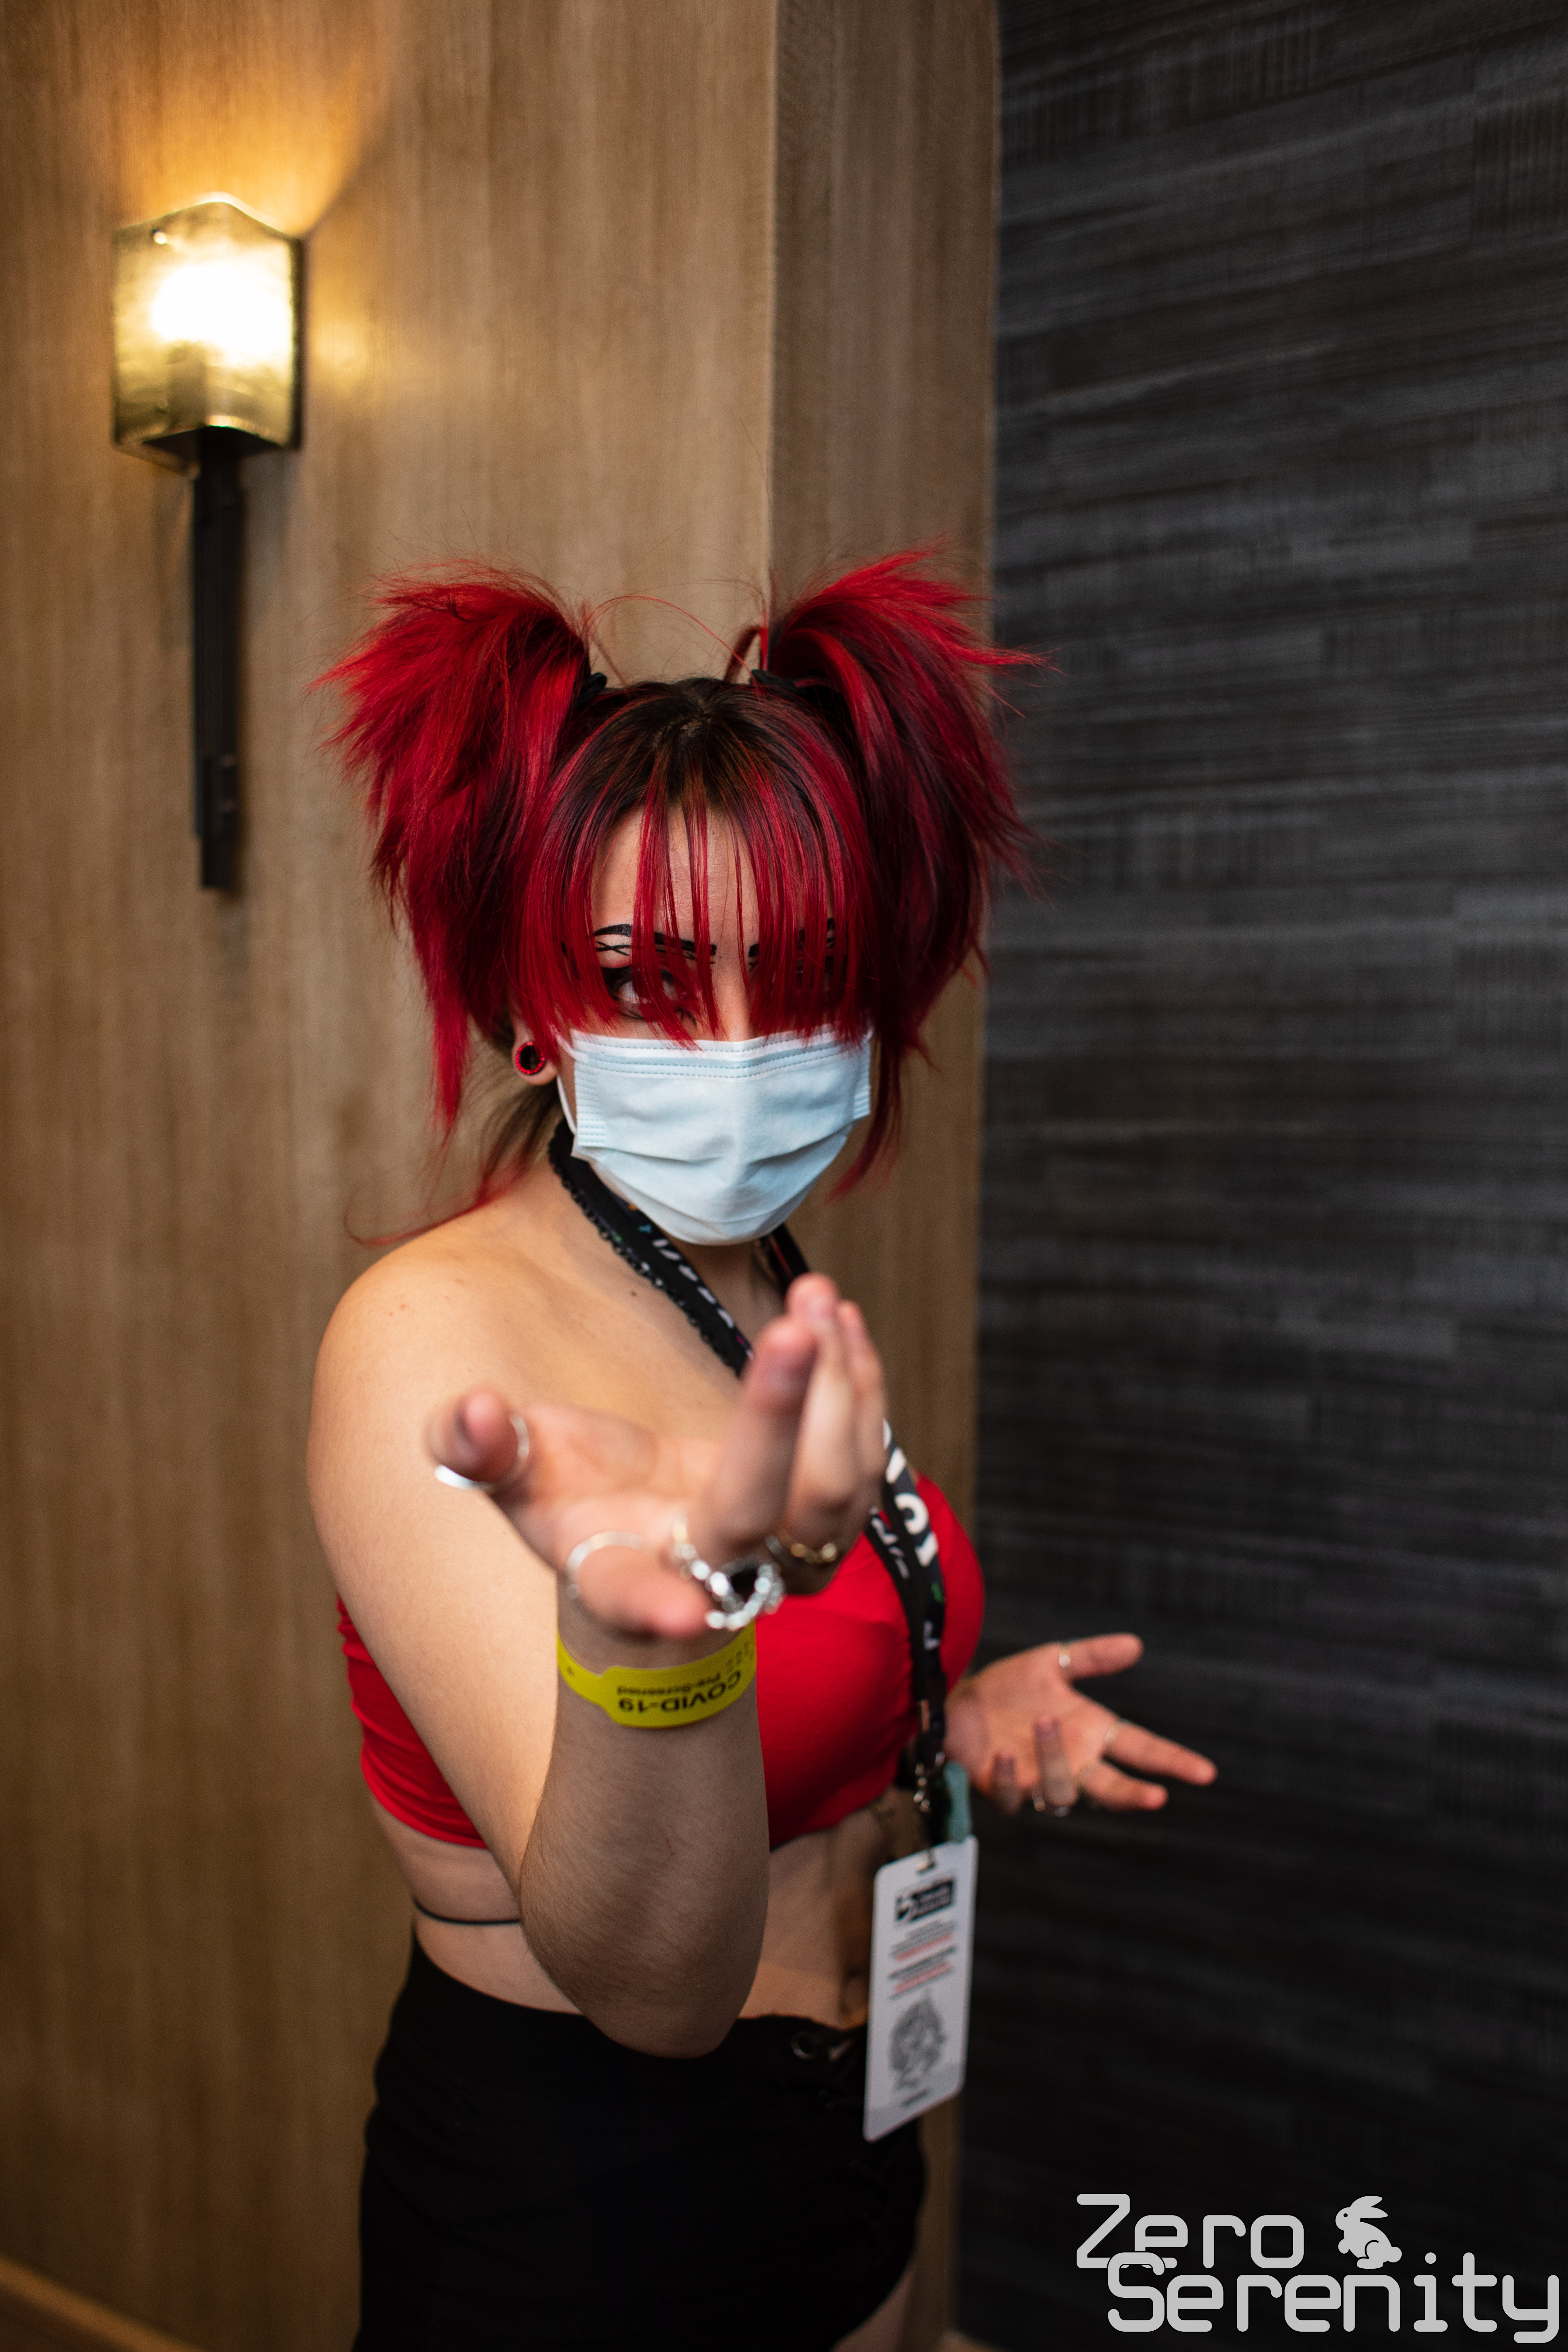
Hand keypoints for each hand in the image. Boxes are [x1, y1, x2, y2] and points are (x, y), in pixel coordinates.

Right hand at [425, 1275, 886, 1637]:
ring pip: (838, 1490)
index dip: (656, 1608)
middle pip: (764, 1513)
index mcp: (620, 1575)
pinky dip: (861, 1387)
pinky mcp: (830, 1523)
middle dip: (781, 1419)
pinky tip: (839, 1320)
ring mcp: (783, 1558)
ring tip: (815, 1297)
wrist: (647, 1533)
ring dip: (837, 1388)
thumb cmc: (573, 1498)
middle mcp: (714, 1577)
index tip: (686, 1615)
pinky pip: (866, 1461)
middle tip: (790, 1327)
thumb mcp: (515, 1472)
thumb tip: (471, 1413)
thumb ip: (482, 1447)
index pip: (637, 1598)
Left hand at [945, 1634, 1216, 1812]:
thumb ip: (1092, 1657)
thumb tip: (1136, 1644)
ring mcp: (1038, 1780)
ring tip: (1043, 1721)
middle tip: (1157, 1796)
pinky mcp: (1002, 1790)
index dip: (1172, 1761)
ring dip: (1055, 1759)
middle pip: (1112, 1787)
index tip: (1205, 1772)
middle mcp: (1072, 1762)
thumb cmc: (1010, 1688)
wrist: (959, 1703)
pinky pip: (1011, 1796)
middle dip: (1134, 1794)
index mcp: (1092, 1733)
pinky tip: (1005, 1754)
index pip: (1141, 1749)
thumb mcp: (1051, 1663)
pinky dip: (1010, 1777)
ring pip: (1061, 1791)